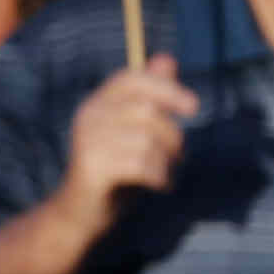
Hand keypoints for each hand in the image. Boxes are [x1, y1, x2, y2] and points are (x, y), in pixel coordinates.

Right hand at [52, 56, 199, 227]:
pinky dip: (159, 177)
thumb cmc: (115, 170)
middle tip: (177, 157)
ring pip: (146, 140)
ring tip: (165, 174)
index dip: (165, 88)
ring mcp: (87, 142)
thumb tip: (167, 58)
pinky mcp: (91, 168)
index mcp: (97, 103)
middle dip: (172, 136)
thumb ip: (151, 97)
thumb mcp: (135, 131)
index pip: (132, 79)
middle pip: (146, 111)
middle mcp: (88, 116)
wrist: (80, 214)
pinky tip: (159, 185)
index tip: (193, 107)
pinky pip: (140, 164)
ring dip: (167, 161)